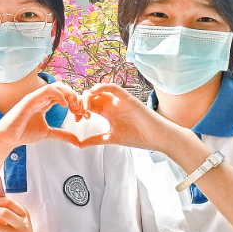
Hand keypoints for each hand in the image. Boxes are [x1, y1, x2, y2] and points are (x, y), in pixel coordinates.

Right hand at [0, 83, 83, 153]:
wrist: (9, 137)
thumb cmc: (24, 133)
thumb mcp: (48, 133)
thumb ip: (63, 134)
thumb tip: (78, 141)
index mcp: (45, 104)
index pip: (64, 96)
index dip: (75, 103)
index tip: (81, 115)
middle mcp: (41, 98)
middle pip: (63, 88)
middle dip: (74, 97)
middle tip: (80, 110)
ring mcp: (36, 97)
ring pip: (57, 86)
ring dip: (69, 94)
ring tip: (74, 106)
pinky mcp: (31, 98)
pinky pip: (47, 90)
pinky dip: (59, 94)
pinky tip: (64, 105)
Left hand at [79, 83, 193, 155]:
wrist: (156, 138)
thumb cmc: (138, 137)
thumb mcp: (111, 138)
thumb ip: (96, 139)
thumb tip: (79, 144)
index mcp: (108, 112)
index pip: (89, 105)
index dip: (80, 109)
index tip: (75, 119)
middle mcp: (112, 104)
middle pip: (92, 97)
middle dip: (81, 102)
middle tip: (79, 113)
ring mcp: (119, 100)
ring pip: (100, 90)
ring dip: (89, 95)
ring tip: (85, 107)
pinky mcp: (128, 98)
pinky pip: (113, 87)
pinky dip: (102, 87)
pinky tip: (93, 92)